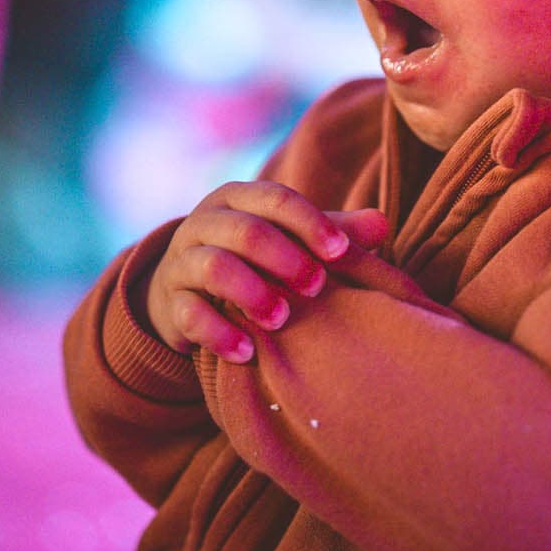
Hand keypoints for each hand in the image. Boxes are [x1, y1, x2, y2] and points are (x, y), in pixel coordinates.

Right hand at [144, 181, 388, 362]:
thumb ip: (332, 233)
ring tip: (281, 320)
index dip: (309, 222)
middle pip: (244, 231)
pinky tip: (248, 352)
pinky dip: (219, 333)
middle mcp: (204, 222)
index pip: (275, 198)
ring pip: (213, 266)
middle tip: (317, 287)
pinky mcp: (169, 303)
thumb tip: (381, 224)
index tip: (341, 252)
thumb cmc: (254, 260)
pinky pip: (189, 314)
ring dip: (251, 292)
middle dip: (284, 258)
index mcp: (238, 198)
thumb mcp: (290, 241)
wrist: (186, 291)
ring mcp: (182, 262)